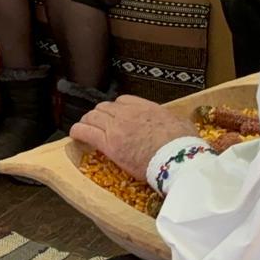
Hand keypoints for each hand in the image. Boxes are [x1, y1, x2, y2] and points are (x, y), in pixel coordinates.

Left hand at [69, 96, 196, 180]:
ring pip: (92, 117)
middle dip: (99, 115)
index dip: (116, 109)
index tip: (115, 116)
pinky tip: (74, 135)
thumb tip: (177, 124)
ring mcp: (116, 127)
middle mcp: (128, 114)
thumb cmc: (185, 145)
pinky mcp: (108, 144)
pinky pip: (85, 132)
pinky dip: (77, 131)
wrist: (179, 159)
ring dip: (88, 122)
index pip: (123, 101)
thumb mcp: (182, 124)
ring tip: (85, 129)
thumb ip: (172, 121)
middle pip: (104, 108)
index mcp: (146, 107)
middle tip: (98, 125)